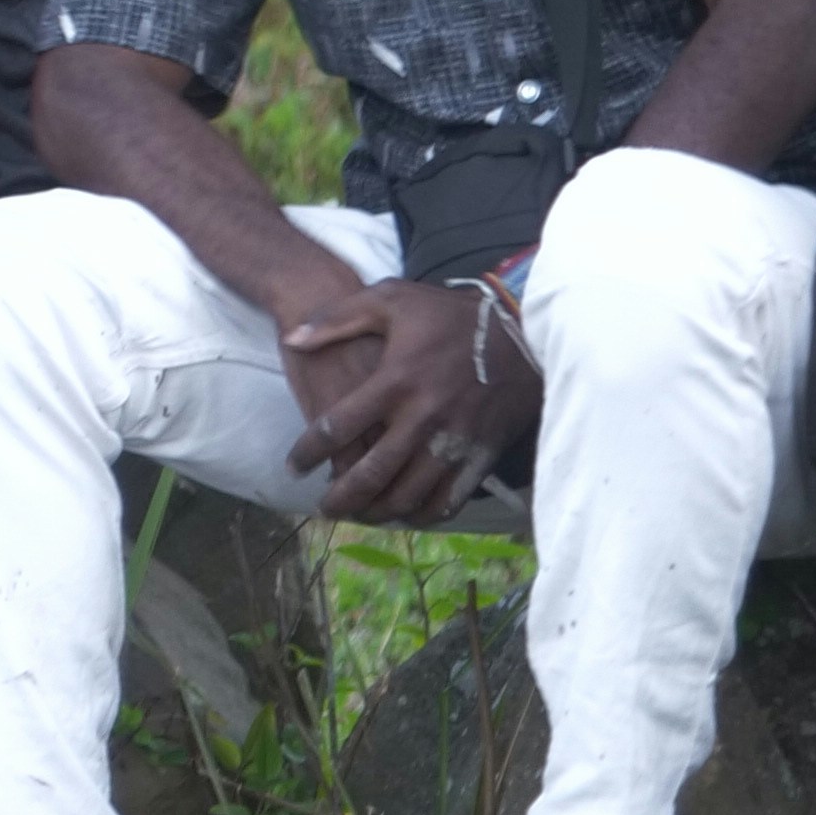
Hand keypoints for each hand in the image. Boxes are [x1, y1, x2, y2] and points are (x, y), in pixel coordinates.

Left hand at [279, 276, 532, 527]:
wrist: (523, 331)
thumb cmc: (449, 315)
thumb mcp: (390, 300)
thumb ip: (336, 319)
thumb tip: (292, 340)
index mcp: (395, 381)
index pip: (338, 428)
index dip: (307, 453)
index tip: (293, 466)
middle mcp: (423, 418)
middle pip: (370, 474)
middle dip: (340, 498)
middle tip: (322, 507)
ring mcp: (454, 442)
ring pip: (407, 495)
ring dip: (377, 512)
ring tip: (358, 514)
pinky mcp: (480, 456)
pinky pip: (448, 500)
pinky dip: (422, 514)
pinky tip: (405, 513)